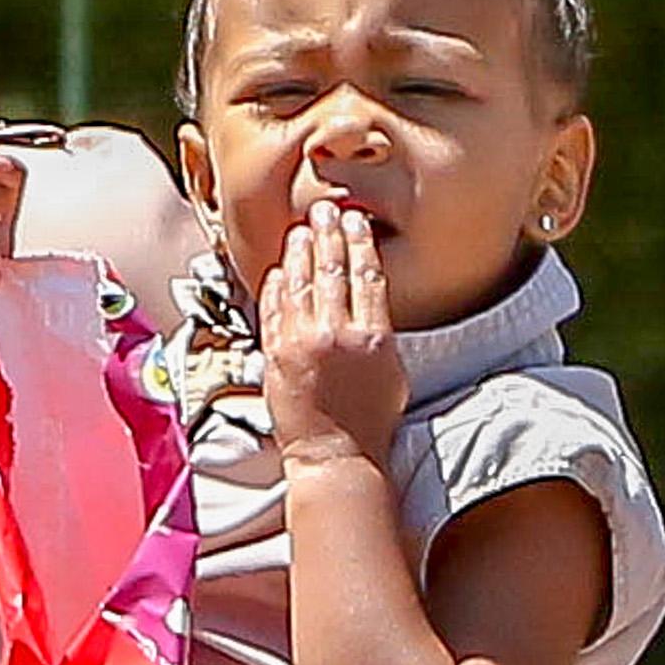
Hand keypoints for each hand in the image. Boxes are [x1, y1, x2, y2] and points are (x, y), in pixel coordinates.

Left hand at [258, 200, 406, 469]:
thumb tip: (367, 299)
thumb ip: (378, 331)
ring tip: (300, 230)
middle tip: (324, 210)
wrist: (335, 455)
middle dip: (327, 234)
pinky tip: (277, 270)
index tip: (355, 219)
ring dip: (298, 252)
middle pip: (330, 270)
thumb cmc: (370, 420)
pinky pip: (272, 311)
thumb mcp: (392, 372)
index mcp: (373, 336)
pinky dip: (274, 287)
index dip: (359, 242)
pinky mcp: (275, 356)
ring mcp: (302, 344)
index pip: (366, 274)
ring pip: (298, 284)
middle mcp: (336, 334)